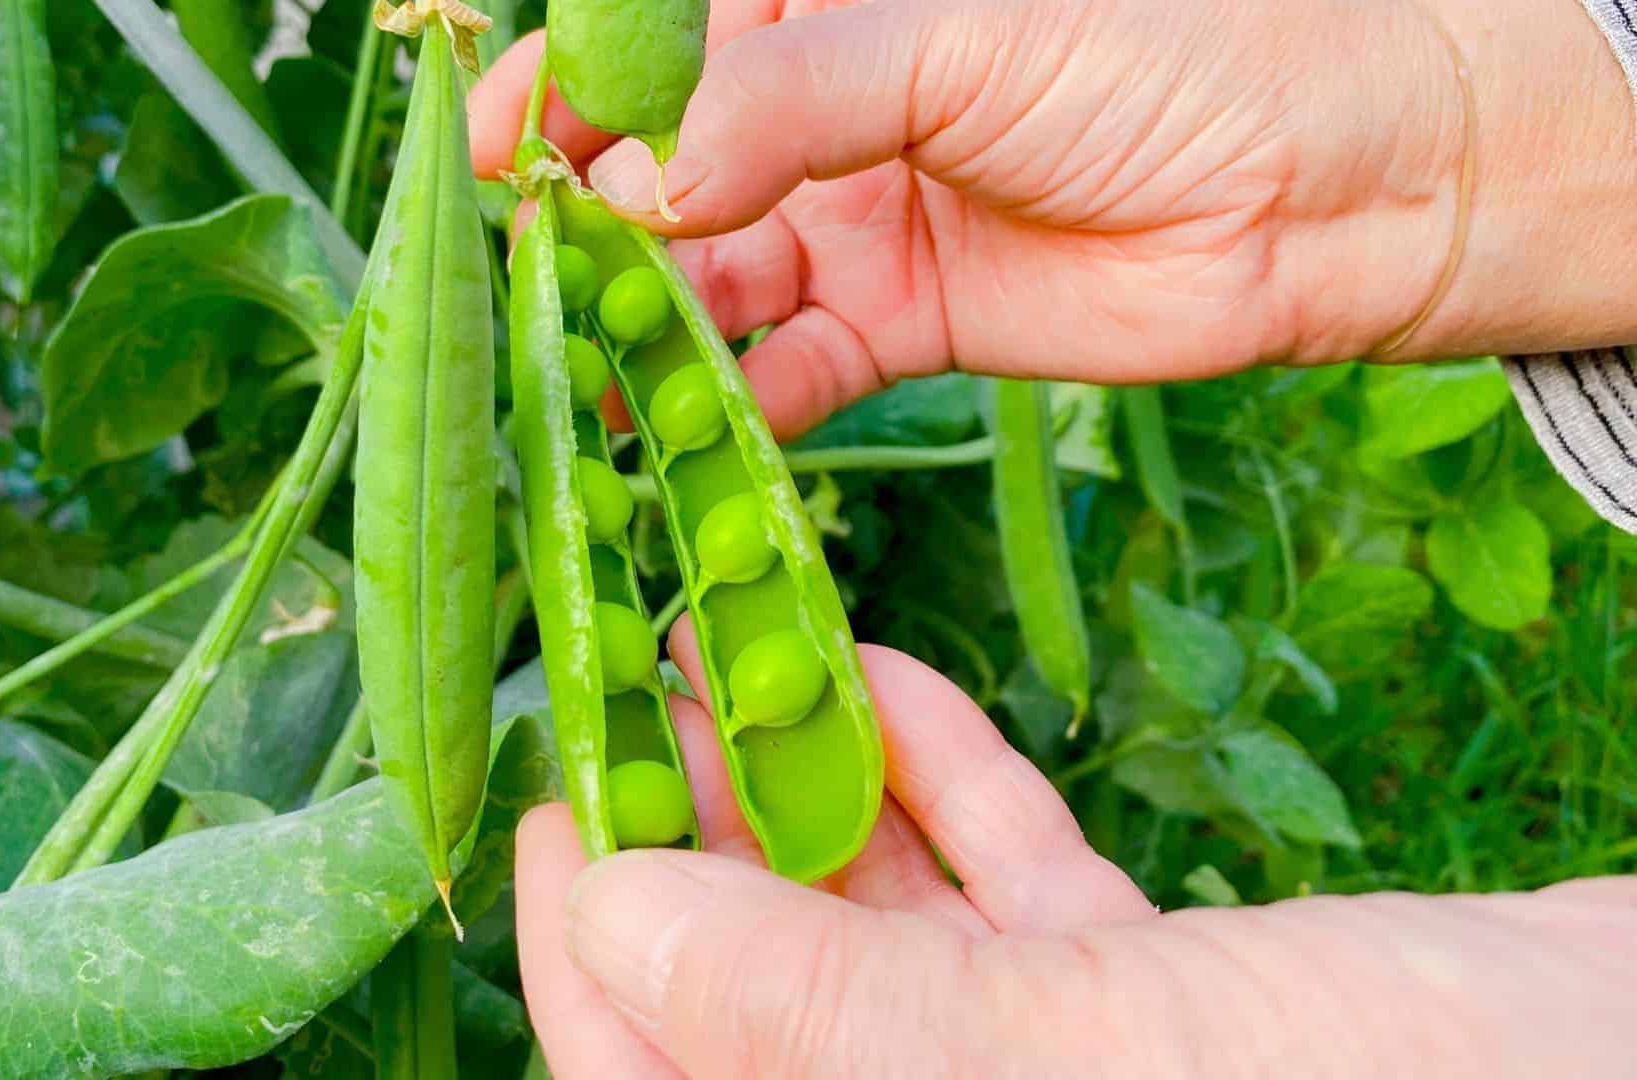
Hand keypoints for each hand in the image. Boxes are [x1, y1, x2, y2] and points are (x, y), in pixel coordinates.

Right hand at [471, 0, 1636, 439]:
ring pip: (712, 279)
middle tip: (538, 292)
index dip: (565, 94)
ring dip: (651, 331)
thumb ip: (793, 101)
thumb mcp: (961, 40)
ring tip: (594, 383)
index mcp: (825, 8)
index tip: (493, 154)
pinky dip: (739, 405)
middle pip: (664, 172)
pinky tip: (696, 437)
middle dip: (594, 231)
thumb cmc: (1163, 55)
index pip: (657, 45)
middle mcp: (822, 112)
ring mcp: (854, 219)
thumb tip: (644, 179)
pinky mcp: (897, 325)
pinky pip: (789, 368)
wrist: (1326, 191)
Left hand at [514, 620, 1636, 1077]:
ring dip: (797, 783)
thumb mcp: (1077, 1051)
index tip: (561, 808)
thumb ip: (821, 1006)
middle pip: (755, 986)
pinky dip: (941, 780)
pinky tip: (888, 674)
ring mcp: (1053, 1062)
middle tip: (635, 683)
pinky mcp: (1137, 993)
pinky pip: (998, 885)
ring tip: (731, 643)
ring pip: (869, 924)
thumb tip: (607, 921)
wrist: (1631, 1061)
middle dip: (688, 836)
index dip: (587, 955)